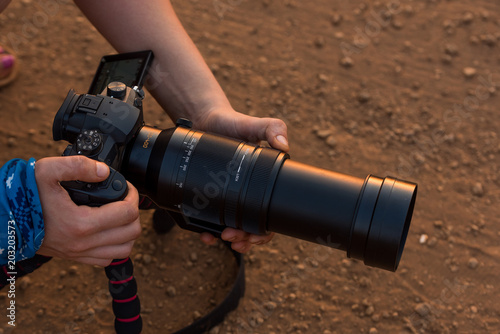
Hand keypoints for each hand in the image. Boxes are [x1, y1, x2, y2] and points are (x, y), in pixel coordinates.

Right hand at [35, 156, 140, 265]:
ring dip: (128, 231)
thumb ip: (77, 165)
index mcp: (82, 224)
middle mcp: (84, 243)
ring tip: (120, 214)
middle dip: (134, 212)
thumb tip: (103, 171)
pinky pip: (108, 259)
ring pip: (124, 250)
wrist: (5, 219)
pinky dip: (115, 245)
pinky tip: (108, 229)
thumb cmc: (25, 196)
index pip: (127, 213)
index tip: (127, 188)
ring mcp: (80, 253)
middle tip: (125, 199)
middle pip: (132, 232)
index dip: (133, 196)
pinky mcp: (76, 258)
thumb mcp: (47, 170)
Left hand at [193, 107, 288, 252]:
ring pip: (234, 228)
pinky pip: (212, 220)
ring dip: (231, 238)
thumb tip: (284, 145)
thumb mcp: (254, 124)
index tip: (255, 236)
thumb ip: (272, 128)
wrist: (204, 121)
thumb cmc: (233, 124)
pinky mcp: (210, 195)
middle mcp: (247, 193)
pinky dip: (210, 231)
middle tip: (234, 238)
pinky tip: (206, 234)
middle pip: (252, 227)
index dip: (265, 231)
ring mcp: (228, 196)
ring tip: (223, 237)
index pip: (270, 215)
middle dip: (246, 238)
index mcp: (262, 183)